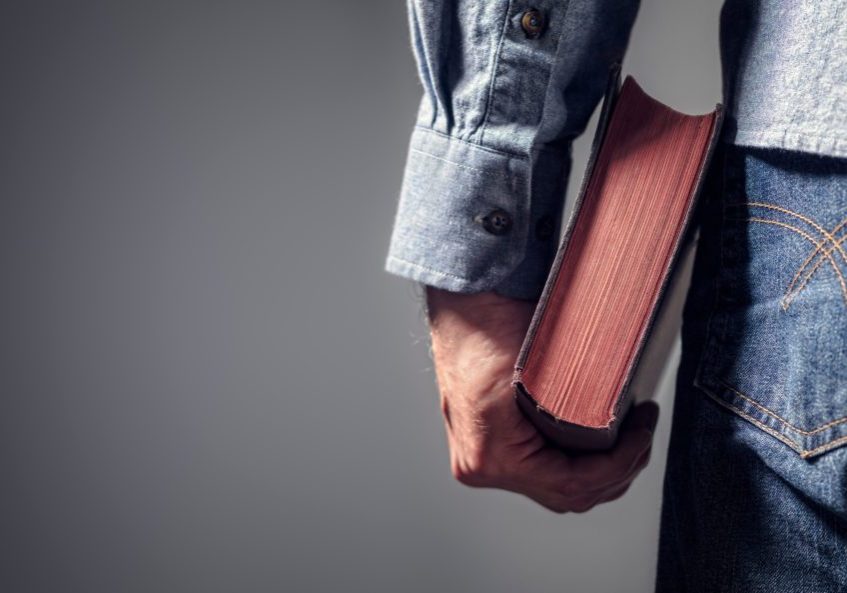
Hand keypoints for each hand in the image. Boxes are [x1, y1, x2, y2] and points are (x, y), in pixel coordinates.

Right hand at [425, 286, 659, 513]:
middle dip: (616, 470)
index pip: (572, 484)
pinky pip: (541, 471)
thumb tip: (626, 420)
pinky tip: (596, 443)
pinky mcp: (490, 447)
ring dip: (598, 472)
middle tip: (643, 434)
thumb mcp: (535, 365)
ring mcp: (483, 460)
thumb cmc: (487, 327)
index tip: (642, 433)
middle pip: (568, 495)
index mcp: (491, 455)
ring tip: (627, 439)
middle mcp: (482, 467)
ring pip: (556, 489)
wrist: (462, 307)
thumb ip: (575, 405)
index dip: (619, 464)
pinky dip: (574, 463)